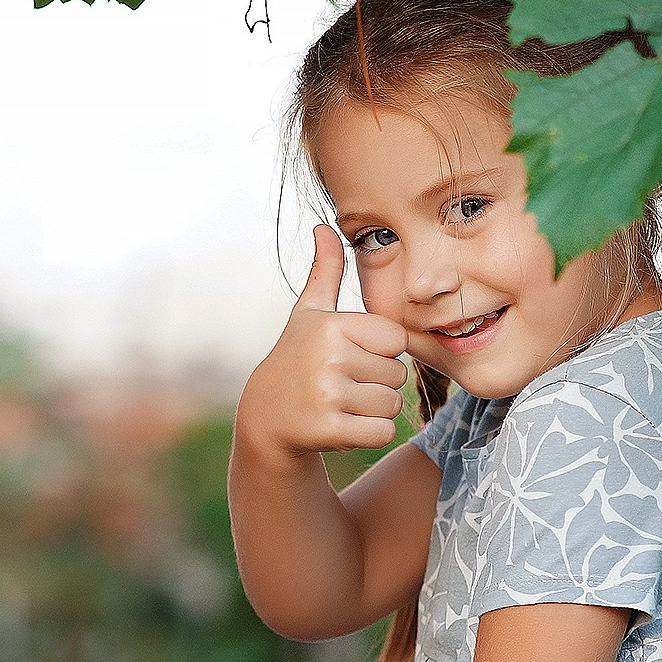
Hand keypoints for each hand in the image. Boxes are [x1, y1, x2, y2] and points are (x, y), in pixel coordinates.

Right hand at [236, 226, 410, 459]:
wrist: (265, 417)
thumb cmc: (297, 358)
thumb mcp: (310, 314)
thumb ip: (326, 272)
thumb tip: (324, 227)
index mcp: (333, 326)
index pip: (396, 341)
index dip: (379, 353)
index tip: (349, 356)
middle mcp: (330, 357)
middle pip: (396, 375)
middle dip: (376, 384)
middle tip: (341, 384)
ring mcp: (328, 395)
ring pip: (391, 406)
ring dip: (373, 411)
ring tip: (341, 404)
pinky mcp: (330, 431)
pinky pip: (382, 433)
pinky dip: (370, 435)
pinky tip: (342, 426)